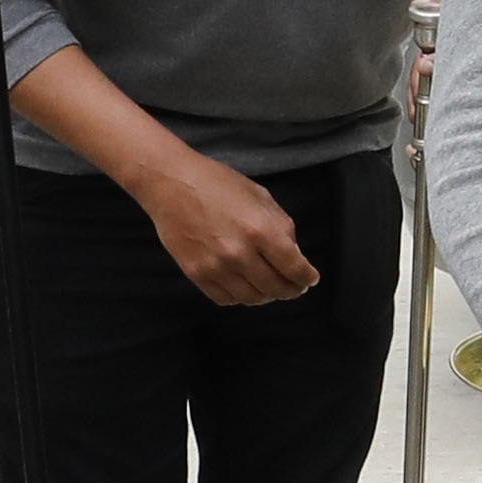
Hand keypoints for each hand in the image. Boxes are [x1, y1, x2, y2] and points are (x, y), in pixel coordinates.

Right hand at [134, 146, 318, 307]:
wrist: (171, 184)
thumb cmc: (217, 183)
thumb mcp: (259, 195)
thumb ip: (281, 226)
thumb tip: (294, 254)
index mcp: (260, 230)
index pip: (294, 267)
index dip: (306, 277)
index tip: (310, 279)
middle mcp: (240, 253)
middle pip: (275, 288)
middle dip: (291, 290)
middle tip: (294, 288)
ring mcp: (216, 267)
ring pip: (252, 298)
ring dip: (266, 296)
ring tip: (269, 288)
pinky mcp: (196, 274)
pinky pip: (225, 299)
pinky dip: (240, 297)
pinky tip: (244, 287)